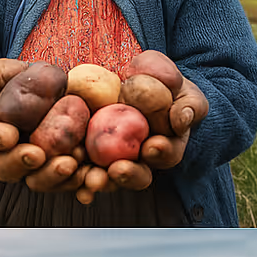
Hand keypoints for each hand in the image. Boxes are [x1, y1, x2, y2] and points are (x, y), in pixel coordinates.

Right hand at [0, 59, 86, 193]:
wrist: (45, 97)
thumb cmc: (21, 85)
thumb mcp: (6, 73)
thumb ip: (1, 72)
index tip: (8, 136)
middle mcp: (10, 154)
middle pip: (9, 169)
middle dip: (24, 163)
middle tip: (38, 155)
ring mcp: (38, 165)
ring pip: (39, 180)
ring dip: (53, 176)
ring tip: (70, 164)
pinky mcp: (64, 168)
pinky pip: (69, 182)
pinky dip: (81, 182)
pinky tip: (91, 177)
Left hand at [75, 75, 208, 202]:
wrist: (123, 75)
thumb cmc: (155, 78)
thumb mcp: (173, 82)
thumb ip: (185, 101)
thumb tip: (181, 120)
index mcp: (164, 143)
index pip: (166, 154)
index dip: (161, 153)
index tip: (153, 146)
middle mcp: (138, 158)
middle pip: (137, 176)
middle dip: (129, 175)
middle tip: (118, 170)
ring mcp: (111, 160)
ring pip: (107, 179)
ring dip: (100, 181)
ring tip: (92, 180)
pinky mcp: (85, 156)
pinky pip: (79, 171)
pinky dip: (74, 177)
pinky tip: (71, 179)